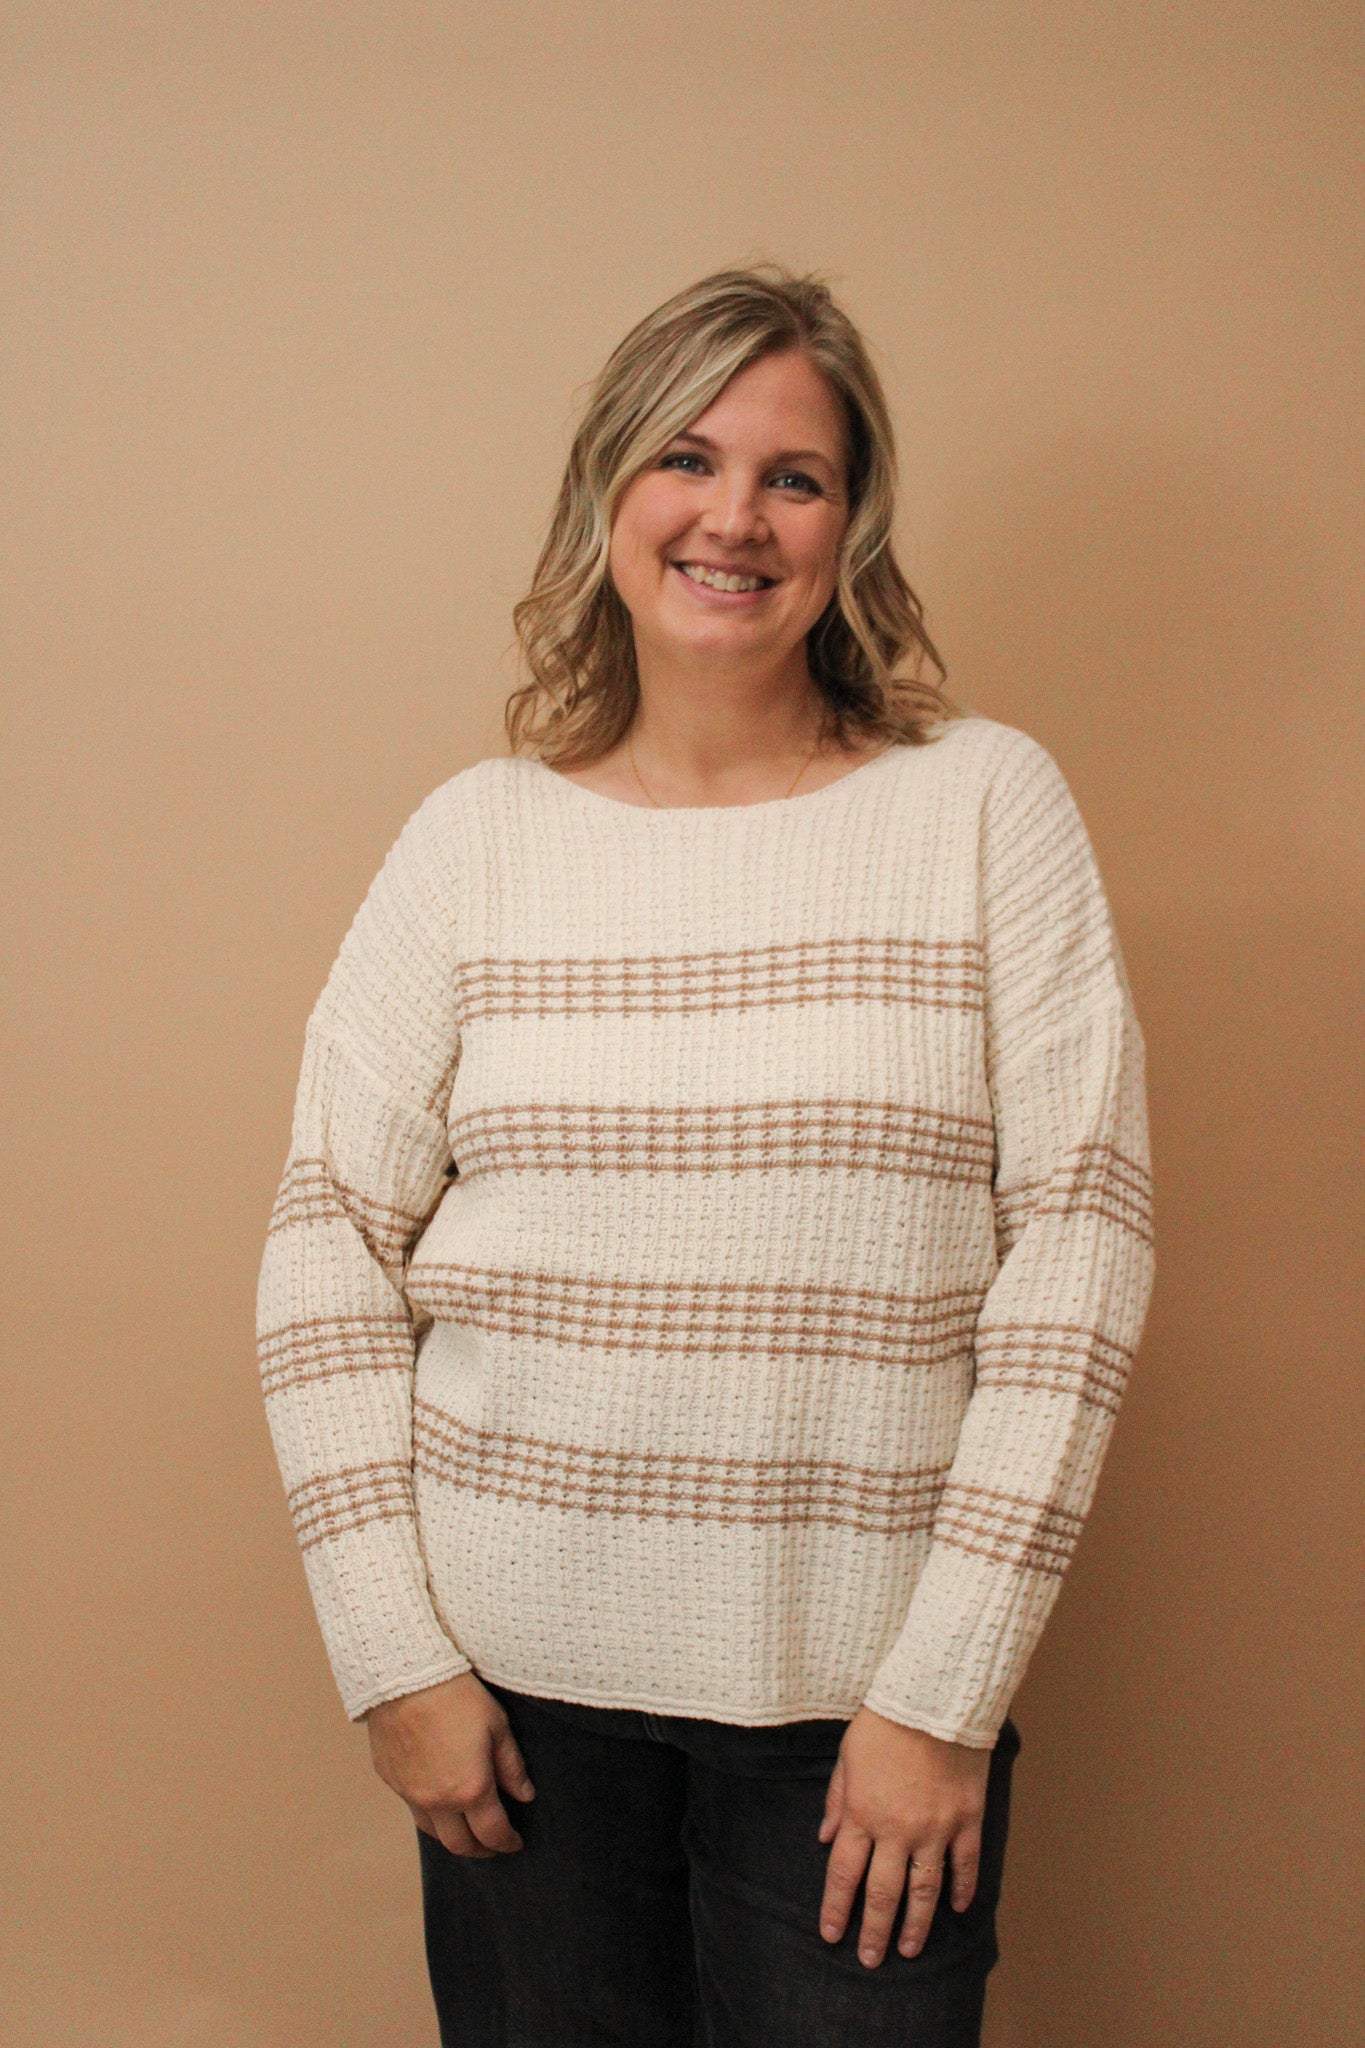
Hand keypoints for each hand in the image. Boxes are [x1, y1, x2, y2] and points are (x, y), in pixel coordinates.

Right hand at [365, 1671, 535, 1857]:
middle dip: (480, 1850)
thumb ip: (512, 1767)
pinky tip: (439, 1800)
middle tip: (493, 1845)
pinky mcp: (391, 1780)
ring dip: (453, 1837)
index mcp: (470, 1790)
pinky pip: (413, 1808)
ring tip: (466, 1830)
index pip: (493, 1833)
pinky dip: (430, 1813)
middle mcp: (437, 1801)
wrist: (404, 1676)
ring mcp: (410, 1794)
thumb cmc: (456, 1696)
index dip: (508, 1842)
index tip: (516, 1843)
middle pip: (460, 1845)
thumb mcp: (497, 1726)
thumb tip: (525, 1795)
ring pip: (433, 1833)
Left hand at [817, 1706, 990, 1968]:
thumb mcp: (847, 1756)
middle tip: (870, 1960)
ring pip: (924, 1891)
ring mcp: (935, 1828)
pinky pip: (965, 1865)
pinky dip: (962, 1889)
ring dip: (915, 1925)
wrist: (934, 1699)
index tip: (831, 1934)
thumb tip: (824, 1838)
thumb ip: (837, 1800)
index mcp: (862, 1813)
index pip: (843, 1874)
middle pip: (882, 1893)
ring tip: (908, 1950)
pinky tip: (957, 1909)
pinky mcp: (967, 1819)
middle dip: (873, 1931)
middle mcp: (896, 1830)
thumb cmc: (885, 1722)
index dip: (836, 1907)